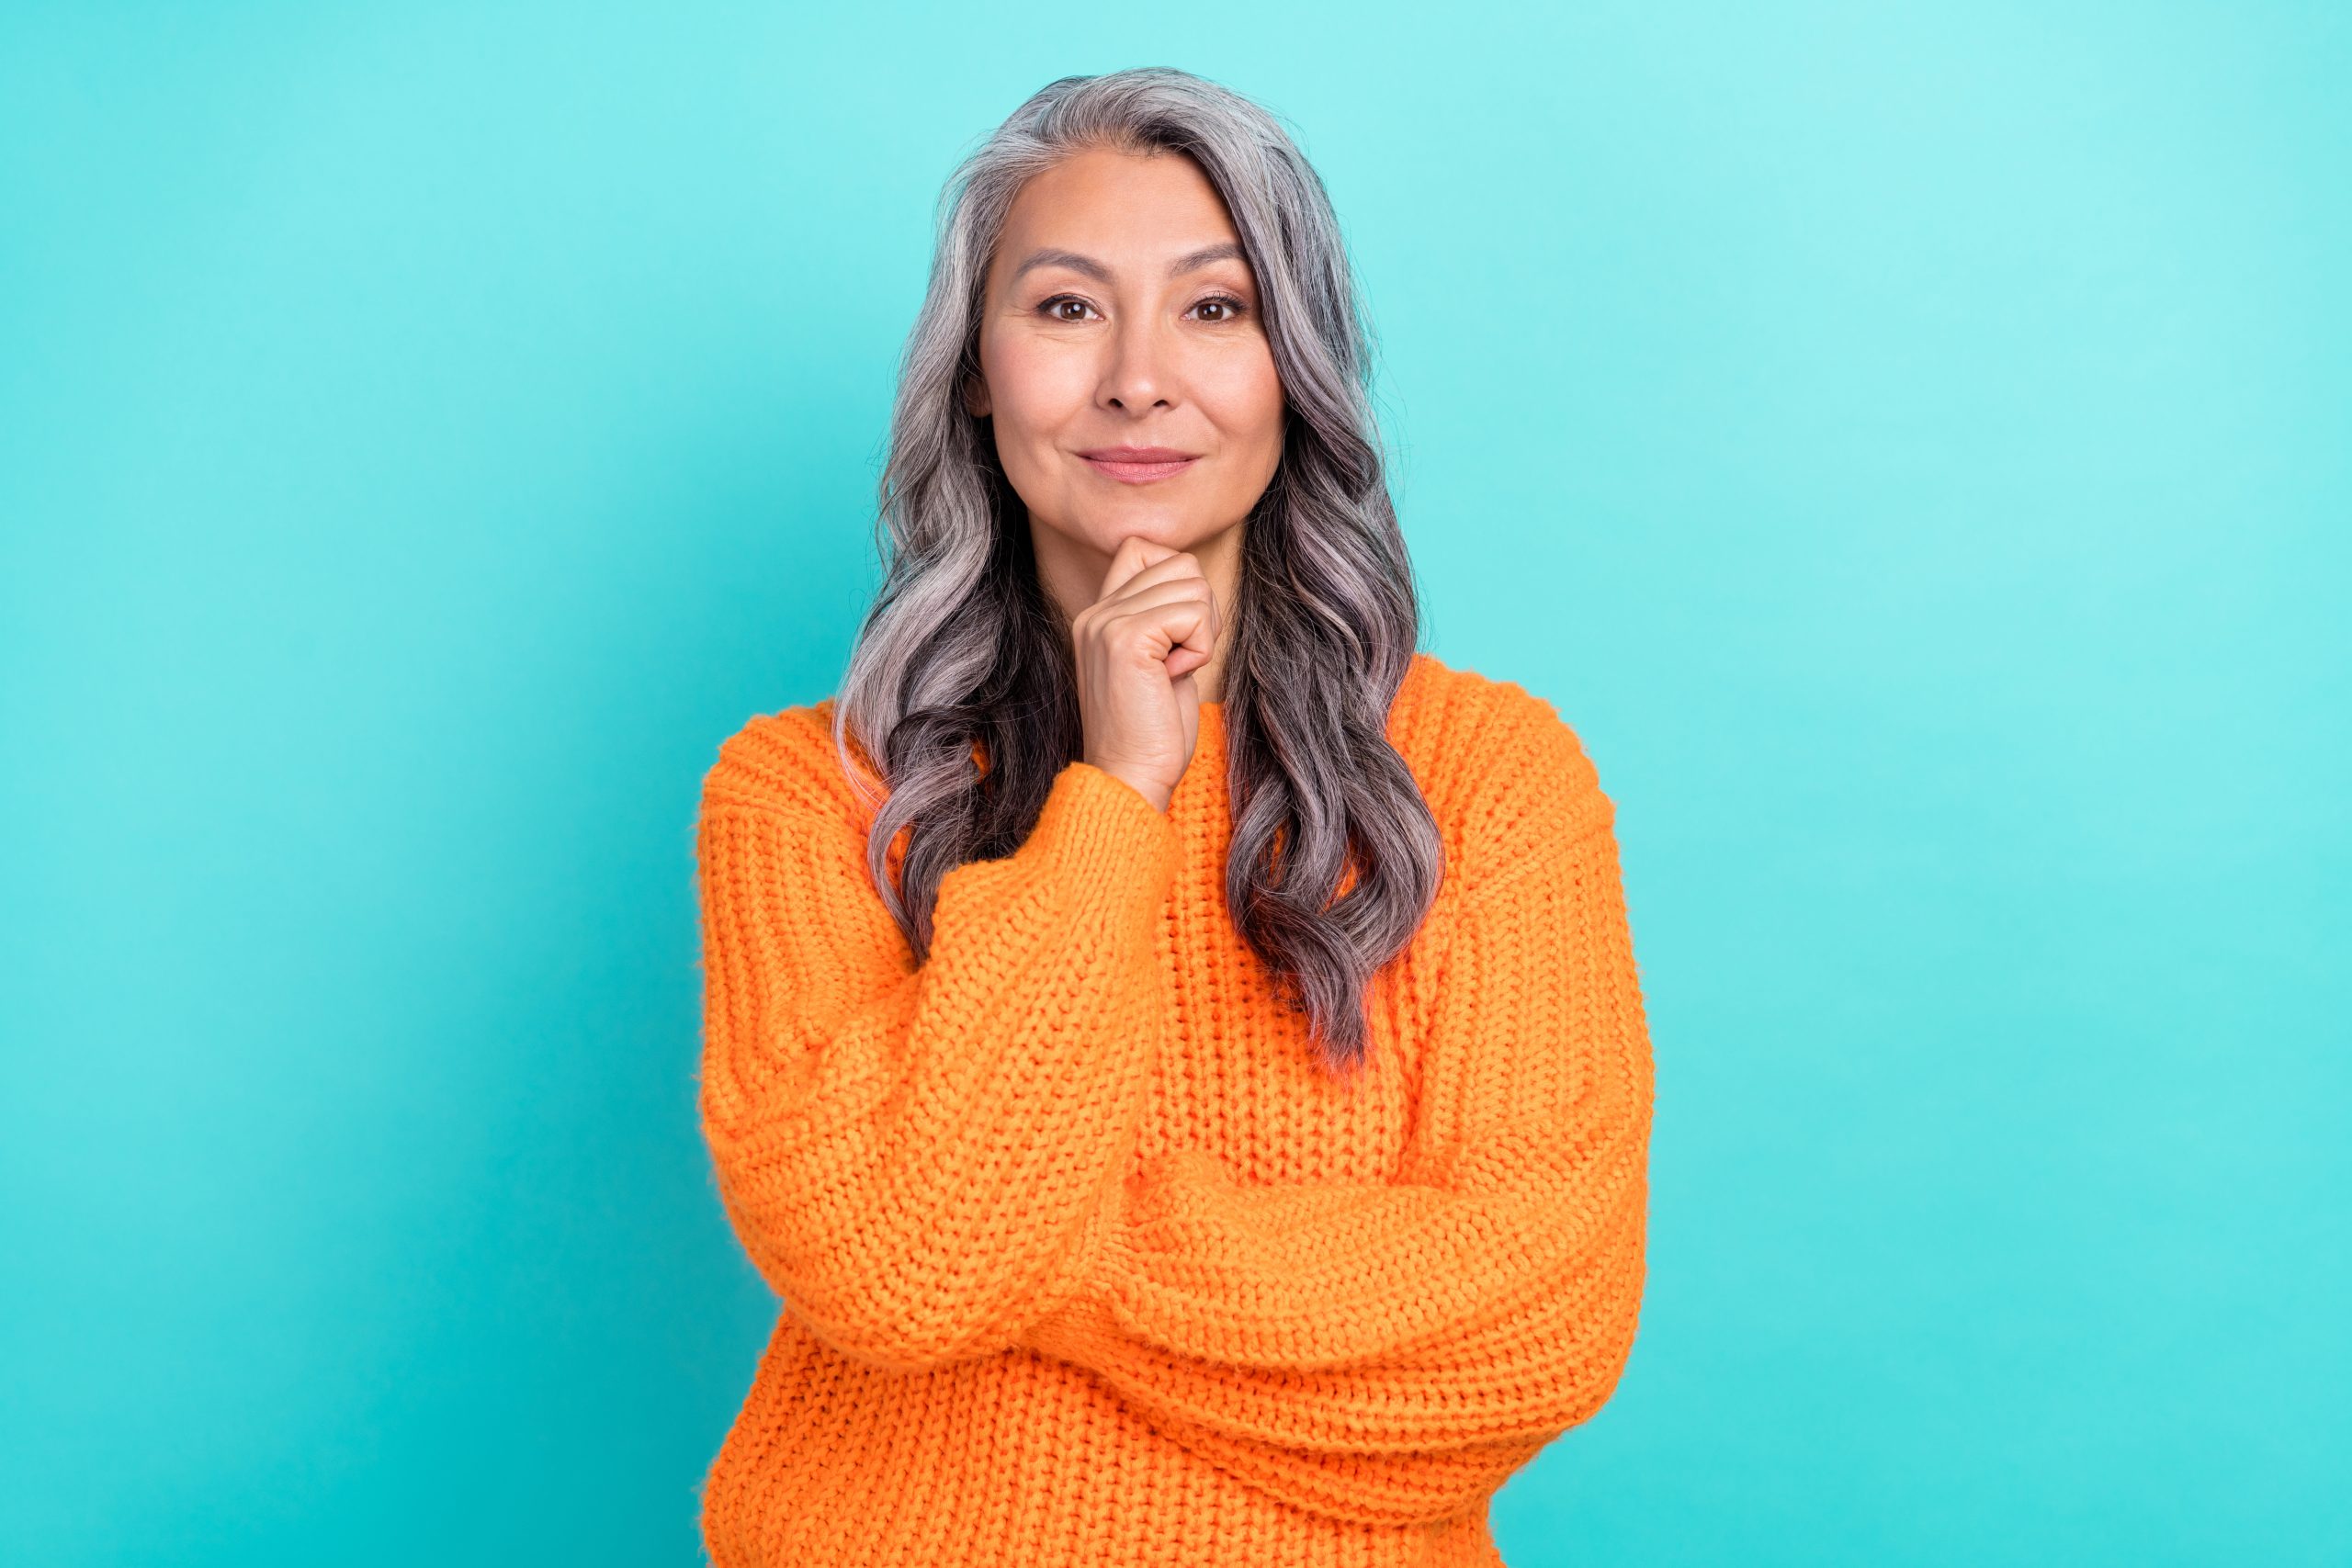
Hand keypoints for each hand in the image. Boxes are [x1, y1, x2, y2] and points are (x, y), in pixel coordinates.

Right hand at [1071, 536, 1222, 813]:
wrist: (1129, 778)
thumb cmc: (1151, 733)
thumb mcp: (1157, 663)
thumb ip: (1164, 620)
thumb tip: (1197, 585)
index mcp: (1098, 615)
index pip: (1143, 548)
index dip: (1178, 580)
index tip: (1177, 634)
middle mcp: (1096, 612)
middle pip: (1179, 562)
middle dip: (1201, 610)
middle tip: (1182, 657)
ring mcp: (1108, 622)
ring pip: (1193, 584)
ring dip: (1202, 631)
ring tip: (1174, 671)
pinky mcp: (1128, 638)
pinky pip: (1194, 614)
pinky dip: (1201, 648)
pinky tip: (1175, 677)